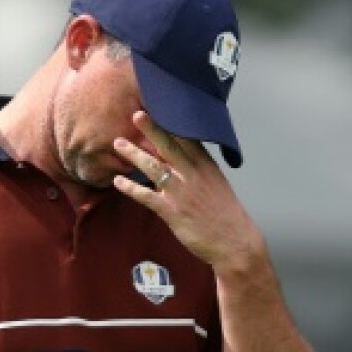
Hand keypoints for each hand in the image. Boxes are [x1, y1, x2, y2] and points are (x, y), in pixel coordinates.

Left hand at [112, 111, 264, 276]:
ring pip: (154, 167)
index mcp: (206, 166)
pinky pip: (146, 196)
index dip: (172, 124)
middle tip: (136, 115)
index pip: (187, 139)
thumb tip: (182, 164)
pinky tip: (118, 182)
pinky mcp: (172, 211)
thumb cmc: (226, 216)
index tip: (160, 109)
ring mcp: (182, 192)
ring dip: (134, 154)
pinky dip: (131, 188)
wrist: (234, 241)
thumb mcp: (217, 185)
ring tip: (118, 144)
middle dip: (151, 129)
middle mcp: (193, 174)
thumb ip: (200, 171)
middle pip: (169, 146)